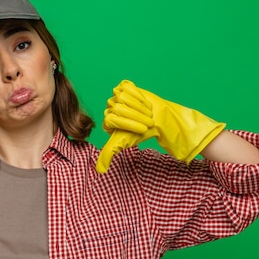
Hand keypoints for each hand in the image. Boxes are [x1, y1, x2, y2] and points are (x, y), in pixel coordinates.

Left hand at [96, 80, 224, 172]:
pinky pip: (127, 87)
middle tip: (146, 121)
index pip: (112, 118)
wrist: (159, 120)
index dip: (129, 123)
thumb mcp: (123, 144)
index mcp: (107, 121)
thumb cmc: (141, 133)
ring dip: (139, 106)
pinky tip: (143, 101)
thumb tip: (100, 171)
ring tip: (146, 112)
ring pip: (124, 97)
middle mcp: (109, 108)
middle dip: (136, 116)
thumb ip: (108, 155)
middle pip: (118, 108)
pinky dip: (138, 95)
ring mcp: (116, 96)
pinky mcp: (124, 87)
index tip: (142, 129)